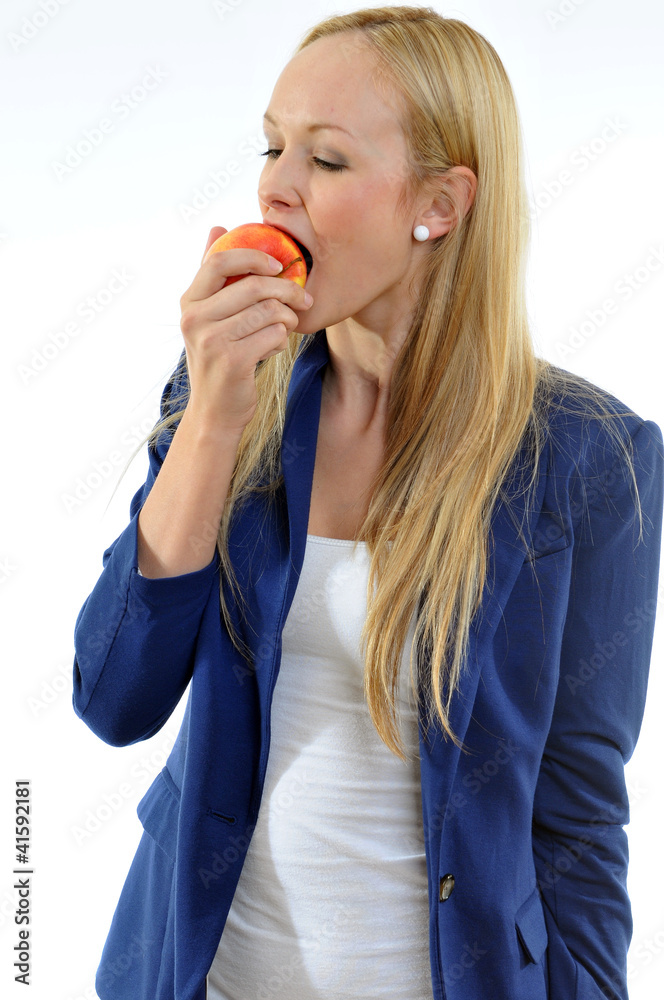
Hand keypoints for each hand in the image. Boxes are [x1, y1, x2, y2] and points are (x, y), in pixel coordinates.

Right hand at [179, 226, 313, 433]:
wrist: (215, 411)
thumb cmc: (219, 358)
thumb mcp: (209, 316)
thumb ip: (214, 276)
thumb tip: (216, 227)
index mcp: (189, 301)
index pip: (220, 261)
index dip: (254, 257)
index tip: (278, 265)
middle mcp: (194, 318)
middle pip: (254, 286)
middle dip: (287, 290)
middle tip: (304, 298)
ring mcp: (211, 340)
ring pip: (268, 311)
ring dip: (287, 319)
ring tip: (286, 327)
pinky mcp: (232, 360)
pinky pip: (273, 335)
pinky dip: (282, 340)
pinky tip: (274, 347)